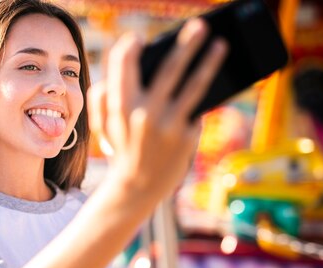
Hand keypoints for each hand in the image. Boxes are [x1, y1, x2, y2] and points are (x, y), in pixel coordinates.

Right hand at [89, 19, 227, 199]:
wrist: (137, 186)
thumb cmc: (121, 148)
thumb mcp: (103, 125)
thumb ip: (102, 96)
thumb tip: (118, 68)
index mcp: (120, 107)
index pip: (125, 66)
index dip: (131, 48)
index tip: (138, 39)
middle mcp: (145, 114)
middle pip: (169, 70)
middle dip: (185, 44)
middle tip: (199, 25)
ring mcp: (168, 125)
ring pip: (194, 85)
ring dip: (208, 61)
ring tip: (220, 45)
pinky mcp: (185, 136)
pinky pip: (196, 110)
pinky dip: (201, 97)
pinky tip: (213, 82)